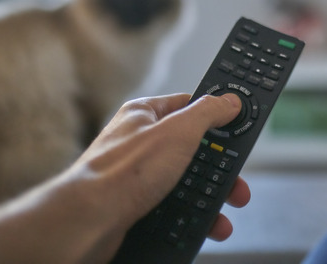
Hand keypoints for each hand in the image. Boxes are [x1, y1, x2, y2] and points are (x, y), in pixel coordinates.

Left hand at [70, 93, 250, 254]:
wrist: (89, 221)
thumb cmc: (123, 171)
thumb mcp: (178, 131)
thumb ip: (207, 112)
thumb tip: (228, 101)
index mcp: (144, 115)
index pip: (188, 107)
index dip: (215, 118)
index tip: (237, 130)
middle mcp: (139, 143)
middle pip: (191, 150)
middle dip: (218, 170)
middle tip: (237, 184)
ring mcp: (137, 176)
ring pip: (184, 183)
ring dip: (209, 199)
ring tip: (224, 214)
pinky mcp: (135, 204)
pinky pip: (173, 207)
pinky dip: (192, 217)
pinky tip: (205, 226)